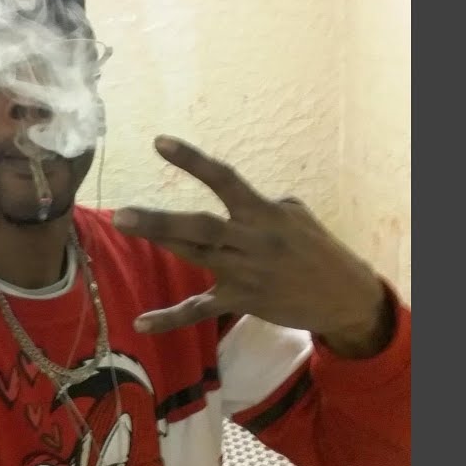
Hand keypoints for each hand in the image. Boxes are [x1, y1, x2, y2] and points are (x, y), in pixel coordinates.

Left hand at [113, 135, 392, 357]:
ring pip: (195, 256)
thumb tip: (229, 198)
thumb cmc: (316, 249)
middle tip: (122, 214)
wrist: (343, 296)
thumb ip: (258, 205)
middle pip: (201, 227)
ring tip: (123, 224)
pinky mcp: (241, 302)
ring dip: (160, 241)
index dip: (192, 161)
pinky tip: (141, 324)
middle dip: (161, 220)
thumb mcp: (295, 214)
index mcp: (264, 213)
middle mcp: (252, 241)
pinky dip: (170, 318)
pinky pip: (200, 310)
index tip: (159, 142)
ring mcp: (245, 273)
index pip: (224, 180)